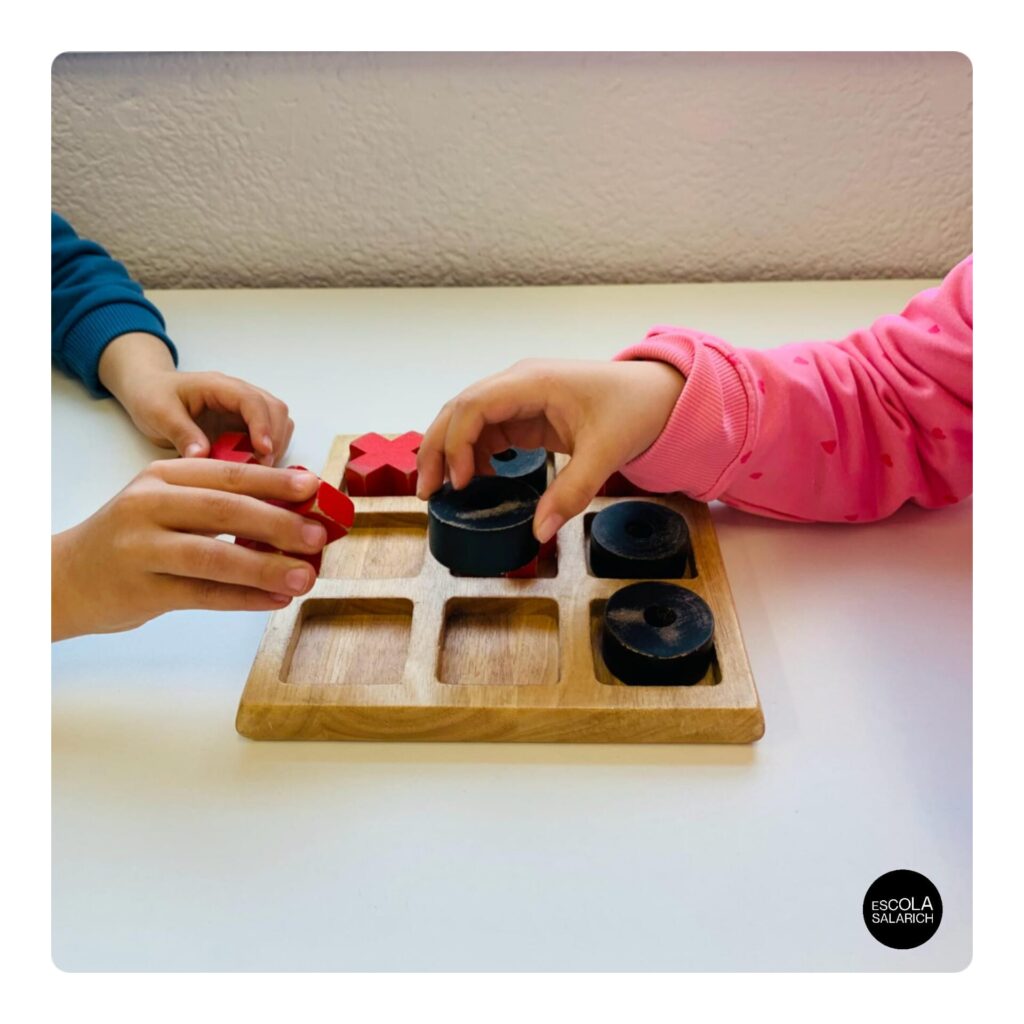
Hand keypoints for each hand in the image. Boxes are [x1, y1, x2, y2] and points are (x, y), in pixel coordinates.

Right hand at [52, 460, 328, 640]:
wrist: (66, 577)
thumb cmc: (132, 539)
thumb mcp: (166, 505)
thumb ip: (218, 503)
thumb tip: (293, 514)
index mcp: (163, 476)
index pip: (227, 474)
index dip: (274, 482)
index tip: (314, 489)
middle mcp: (148, 505)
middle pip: (224, 510)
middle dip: (278, 523)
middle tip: (318, 537)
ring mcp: (141, 548)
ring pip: (214, 556)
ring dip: (266, 568)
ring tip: (305, 577)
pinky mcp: (141, 590)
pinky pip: (203, 595)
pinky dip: (244, 599)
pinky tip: (275, 600)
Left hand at [98, 332, 293, 463]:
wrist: (148, 390)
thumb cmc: (152, 396)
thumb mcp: (159, 413)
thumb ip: (181, 433)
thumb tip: (202, 456)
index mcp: (218, 386)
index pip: (252, 401)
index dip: (262, 426)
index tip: (263, 451)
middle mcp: (238, 394)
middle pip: (275, 410)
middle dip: (275, 439)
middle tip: (262, 468)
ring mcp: (244, 409)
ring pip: (278, 422)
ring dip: (276, 446)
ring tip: (258, 469)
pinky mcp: (244, 424)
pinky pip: (268, 435)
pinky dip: (268, 451)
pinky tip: (252, 467)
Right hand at [416, 358, 684, 541]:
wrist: (658, 394)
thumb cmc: (634, 409)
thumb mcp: (606, 453)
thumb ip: (571, 493)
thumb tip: (539, 532)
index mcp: (533, 381)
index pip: (475, 405)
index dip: (458, 442)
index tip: (461, 482)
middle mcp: (519, 383)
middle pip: (460, 409)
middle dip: (439, 448)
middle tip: (427, 493)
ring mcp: (520, 397)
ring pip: (468, 420)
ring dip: (451, 452)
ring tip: (442, 492)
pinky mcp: (527, 413)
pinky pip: (488, 430)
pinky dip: (474, 454)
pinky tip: (475, 480)